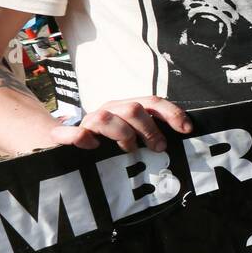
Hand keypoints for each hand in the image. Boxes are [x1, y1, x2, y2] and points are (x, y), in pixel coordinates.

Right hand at [51, 97, 191, 152]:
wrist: (66, 141)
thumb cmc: (109, 141)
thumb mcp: (134, 134)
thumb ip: (152, 134)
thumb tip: (182, 139)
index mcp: (127, 107)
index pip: (153, 102)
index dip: (172, 113)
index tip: (186, 129)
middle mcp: (110, 109)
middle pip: (133, 109)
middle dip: (150, 129)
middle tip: (159, 147)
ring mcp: (88, 121)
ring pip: (107, 118)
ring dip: (122, 135)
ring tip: (128, 150)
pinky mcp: (65, 135)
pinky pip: (71, 133)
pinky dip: (80, 137)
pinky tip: (92, 146)